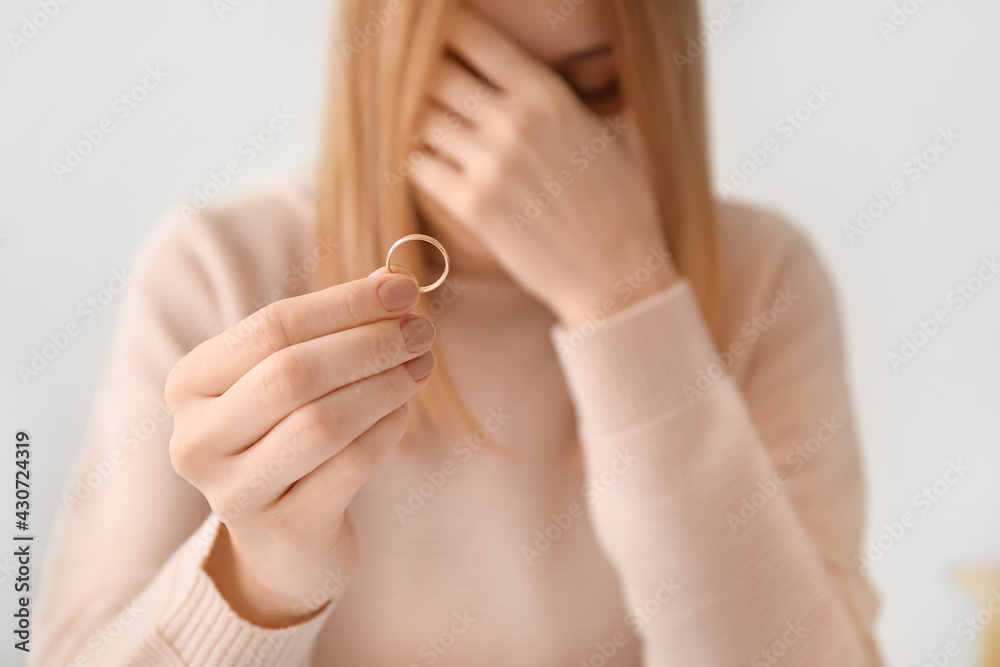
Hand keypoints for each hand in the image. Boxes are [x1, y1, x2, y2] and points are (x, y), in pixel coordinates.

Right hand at [164, 269, 435, 626]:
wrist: (282, 541)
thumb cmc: (286, 438)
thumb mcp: (294, 379)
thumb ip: (332, 329)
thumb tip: (391, 281)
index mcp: (190, 384)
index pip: (271, 327)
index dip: (343, 304)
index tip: (402, 288)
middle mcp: (197, 439)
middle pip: (293, 373)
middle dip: (368, 344)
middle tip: (421, 330)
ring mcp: (234, 492)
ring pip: (322, 422)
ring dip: (384, 386)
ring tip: (421, 365)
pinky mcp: (282, 530)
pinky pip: (348, 466)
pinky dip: (386, 430)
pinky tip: (404, 410)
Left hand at [411, 5, 678, 328]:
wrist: (619, 275)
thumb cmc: (621, 205)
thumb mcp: (612, 132)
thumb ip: (579, 93)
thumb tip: (579, 64)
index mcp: (547, 95)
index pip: (475, 39)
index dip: (447, 34)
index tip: (433, 38)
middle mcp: (514, 123)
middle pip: (436, 75)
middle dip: (421, 78)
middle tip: (414, 85)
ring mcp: (490, 166)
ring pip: (422, 119)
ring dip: (416, 120)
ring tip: (423, 125)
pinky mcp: (473, 208)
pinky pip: (419, 165)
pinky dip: (417, 158)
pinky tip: (428, 160)